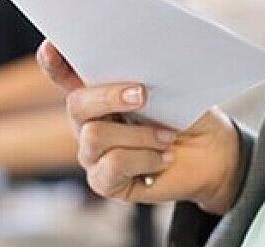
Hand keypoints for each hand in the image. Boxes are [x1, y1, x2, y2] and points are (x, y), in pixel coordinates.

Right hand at [37, 41, 242, 213]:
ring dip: (139, 135)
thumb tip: (133, 69)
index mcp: (98, 93)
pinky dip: (144, 159)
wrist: (212, 154)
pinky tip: (164, 159)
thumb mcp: (169, 90)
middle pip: (76, 105)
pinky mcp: (105, 182)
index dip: (54, 62)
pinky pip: (113, 165)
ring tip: (168, 138)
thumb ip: (142, 77)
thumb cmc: (187, 117)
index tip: (52, 47)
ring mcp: (93, 154)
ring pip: (95, 136)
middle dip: (108, 97)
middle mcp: (88, 123)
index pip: (64, 74)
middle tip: (143, 95)